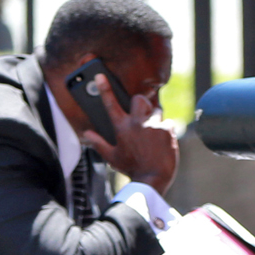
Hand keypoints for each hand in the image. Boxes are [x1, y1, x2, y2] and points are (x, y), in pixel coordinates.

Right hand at [81, 74, 177, 194]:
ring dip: (154, 119)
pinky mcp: (168, 129)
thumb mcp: (112, 157)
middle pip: (139, 99)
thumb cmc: (131, 168)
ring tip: (153, 136)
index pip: (110, 104)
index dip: (104, 88)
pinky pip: (168, 123)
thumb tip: (86, 133)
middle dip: (140, 103)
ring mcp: (153, 124)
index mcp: (121, 127)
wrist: (153, 179)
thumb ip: (98, 142)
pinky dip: (166, 131)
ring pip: (156, 111)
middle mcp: (137, 122)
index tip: (100, 75)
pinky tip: (163, 143)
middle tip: (141, 115)